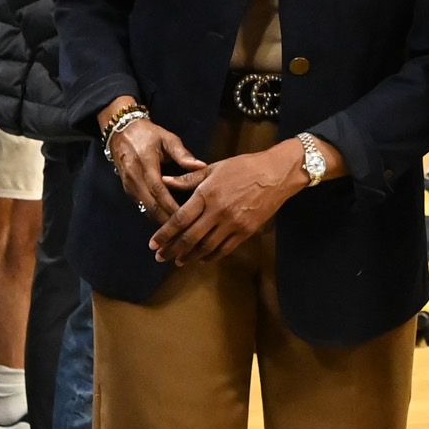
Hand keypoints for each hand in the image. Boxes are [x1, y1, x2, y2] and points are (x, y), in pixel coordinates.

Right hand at [107, 117, 209, 223]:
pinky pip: (143, 207)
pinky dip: (155, 216)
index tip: (187, 217)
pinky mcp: (128, 191)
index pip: (159, 190)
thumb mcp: (167, 138)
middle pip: (151, 205)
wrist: (122, 133)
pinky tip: (169, 223)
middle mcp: (134, 178)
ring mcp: (129, 186)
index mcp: (145, 164)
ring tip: (179, 232)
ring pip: (146, 209)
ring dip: (161, 221)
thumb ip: (183, 154)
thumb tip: (202, 166)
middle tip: (186, 231)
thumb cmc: (148, 134)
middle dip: (168, 220)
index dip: (172, 205)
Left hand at [151, 140, 304, 266]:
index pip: (180, 219)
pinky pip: (225, 249)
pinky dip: (211, 256)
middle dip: (172, 250)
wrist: (276, 174)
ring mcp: (233, 224)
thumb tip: (165, 181)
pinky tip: (202, 259)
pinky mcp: (246, 231)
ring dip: (190, 256)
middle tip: (160, 257)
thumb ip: (188, 179)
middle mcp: (218, 212)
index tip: (153, 244)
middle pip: (190, 237)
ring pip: (206, 247)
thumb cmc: (243, 167)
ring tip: (178, 261)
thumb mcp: (214, 168)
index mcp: (207, 194)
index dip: (164, 234)